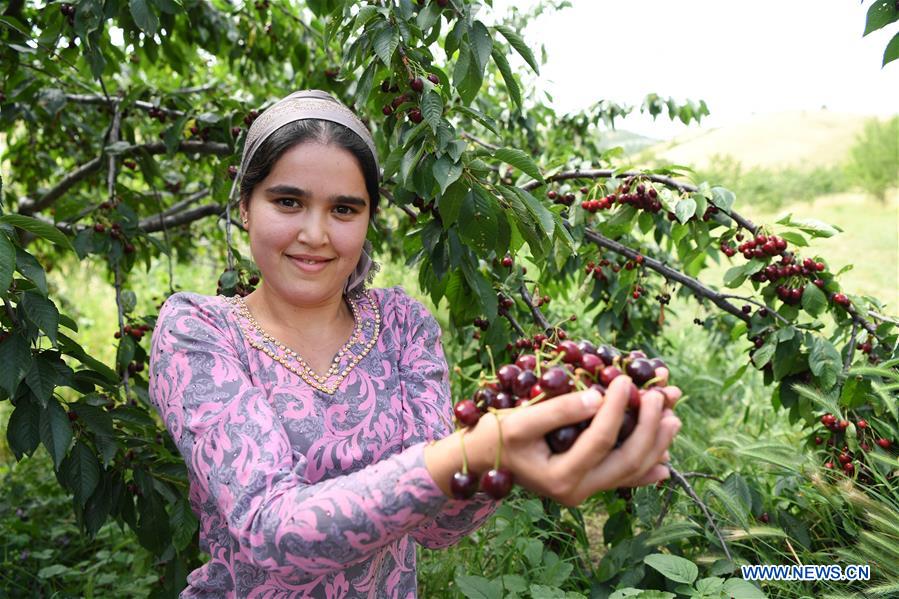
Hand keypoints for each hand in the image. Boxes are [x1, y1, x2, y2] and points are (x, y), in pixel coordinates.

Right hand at [468, 375, 681, 506]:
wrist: (482, 460)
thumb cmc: (496, 436)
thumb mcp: (520, 421)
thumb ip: (558, 410)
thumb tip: (598, 396)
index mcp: (560, 477)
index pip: (600, 440)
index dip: (616, 407)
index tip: (625, 378)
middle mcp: (577, 491)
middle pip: (627, 460)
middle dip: (650, 427)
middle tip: (662, 396)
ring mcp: (584, 491)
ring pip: (631, 471)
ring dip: (656, 444)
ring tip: (673, 417)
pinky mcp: (586, 484)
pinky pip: (623, 479)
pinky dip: (645, 470)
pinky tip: (664, 462)